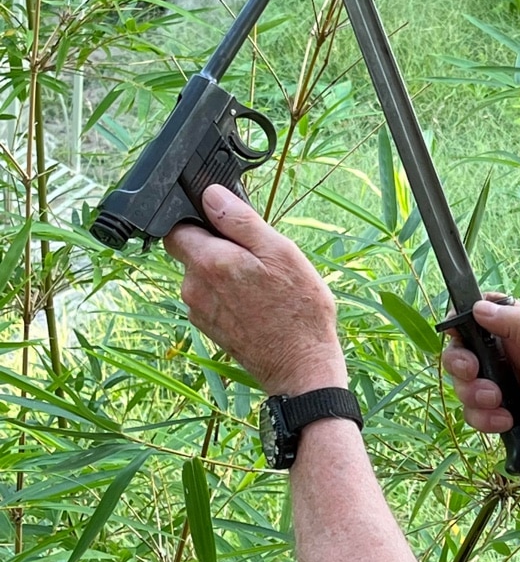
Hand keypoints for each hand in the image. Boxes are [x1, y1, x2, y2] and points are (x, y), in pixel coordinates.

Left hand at [164, 185, 346, 396]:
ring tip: (262, 282)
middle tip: (256, 256)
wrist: (301, 366)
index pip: (176, 227)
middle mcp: (193, 288)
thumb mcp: (280, 252)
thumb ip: (240, 221)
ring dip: (225, 271)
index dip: (197, 219)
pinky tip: (257, 302)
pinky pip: (210, 297)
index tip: (225, 224)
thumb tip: (211, 195)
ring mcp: (198, 311)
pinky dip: (228, 294)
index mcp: (209, 263)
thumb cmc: (299, 309)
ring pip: (202, 275)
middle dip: (217, 246)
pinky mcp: (208, 328)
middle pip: (191, 251)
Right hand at [441, 297, 519, 476]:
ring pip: (464, 385)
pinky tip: (506, 421)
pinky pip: (473, 412)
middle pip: (461, 351)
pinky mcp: (497, 411)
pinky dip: (486, 418)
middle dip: (462, 365)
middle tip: (473, 372)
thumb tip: (479, 307)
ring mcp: (500, 384)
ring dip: (476, 396)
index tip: (457, 334)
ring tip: (498, 403)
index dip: (463, 321)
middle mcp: (507, 355)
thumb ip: (515, 322)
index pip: (480, 314)